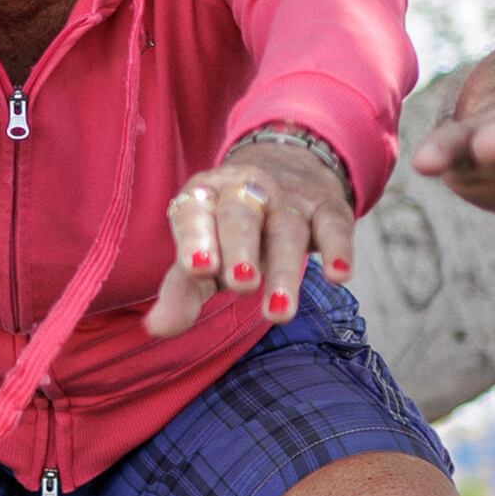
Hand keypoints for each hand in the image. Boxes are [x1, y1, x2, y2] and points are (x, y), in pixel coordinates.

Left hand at [144, 132, 354, 334]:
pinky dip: (338, 250)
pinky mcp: (329, 209)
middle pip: (241, 218)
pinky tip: (339, 276)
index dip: (196, 237)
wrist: (290, 168)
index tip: (198, 267)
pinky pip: (335, 227)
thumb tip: (155, 328)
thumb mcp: (206, 252)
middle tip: (240, 284)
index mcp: (205, 197)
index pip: (196, 213)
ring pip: (287, 231)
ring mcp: (290, 200)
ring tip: (278, 312)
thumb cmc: (233, 229)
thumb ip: (183, 289)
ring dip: (285, 270)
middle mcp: (246, 191)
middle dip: (240, 249)